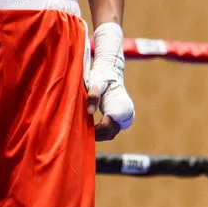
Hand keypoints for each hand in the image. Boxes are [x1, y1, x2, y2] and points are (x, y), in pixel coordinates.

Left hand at [85, 21, 134, 138]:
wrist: (111, 71)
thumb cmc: (102, 76)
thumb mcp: (96, 83)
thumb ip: (93, 96)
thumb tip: (90, 112)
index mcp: (121, 106)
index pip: (109, 126)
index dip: (97, 130)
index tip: (85, 128)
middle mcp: (125, 113)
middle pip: (110, 133)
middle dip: (97, 134)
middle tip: (81, 132)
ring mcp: (123, 117)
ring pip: (110, 133)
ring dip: (99, 134)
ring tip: (84, 130)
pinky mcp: (118, 118)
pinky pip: (110, 130)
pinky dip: (100, 131)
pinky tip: (88, 127)